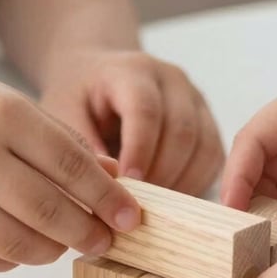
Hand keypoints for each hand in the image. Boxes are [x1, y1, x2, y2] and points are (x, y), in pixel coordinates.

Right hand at [0, 57, 140, 270]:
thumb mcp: (7, 102)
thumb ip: (60, 140)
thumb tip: (112, 181)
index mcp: (1, 114)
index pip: (72, 167)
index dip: (108, 199)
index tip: (132, 218)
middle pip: (49, 212)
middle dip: (88, 233)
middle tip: (105, 240)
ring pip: (18, 245)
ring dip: (53, 251)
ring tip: (64, 243)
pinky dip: (12, 259)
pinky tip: (22, 246)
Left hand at [40, 48, 223, 194]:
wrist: (97, 77)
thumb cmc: (78, 97)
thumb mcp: (63, 111)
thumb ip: (80, 143)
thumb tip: (105, 183)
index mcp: (133, 71)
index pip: (145, 110)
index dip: (139, 150)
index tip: (127, 184)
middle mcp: (172, 80)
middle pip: (181, 130)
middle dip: (161, 173)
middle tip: (138, 205)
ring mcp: (195, 99)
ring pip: (204, 145)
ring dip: (181, 182)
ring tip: (152, 206)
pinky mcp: (206, 121)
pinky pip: (213, 157)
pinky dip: (195, 182)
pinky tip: (168, 200)